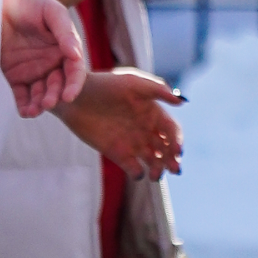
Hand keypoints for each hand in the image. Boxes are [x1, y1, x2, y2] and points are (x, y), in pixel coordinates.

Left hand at [0, 0, 85, 117]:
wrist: (0, 0)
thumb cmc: (31, 1)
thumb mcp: (52, 11)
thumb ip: (64, 32)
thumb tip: (75, 54)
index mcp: (65, 49)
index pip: (74, 71)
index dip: (74, 84)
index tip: (69, 95)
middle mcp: (52, 62)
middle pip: (58, 85)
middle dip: (55, 96)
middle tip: (48, 102)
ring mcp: (34, 70)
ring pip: (41, 93)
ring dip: (40, 104)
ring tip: (36, 110)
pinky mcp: (15, 76)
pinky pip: (22, 95)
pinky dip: (25, 105)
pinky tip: (26, 112)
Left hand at [54, 68, 183, 180]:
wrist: (76, 96)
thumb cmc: (106, 84)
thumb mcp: (133, 82)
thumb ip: (157, 90)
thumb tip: (182, 101)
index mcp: (154, 113)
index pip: (172, 131)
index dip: (177, 141)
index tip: (178, 150)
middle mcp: (146, 129)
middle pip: (166, 149)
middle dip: (172, 160)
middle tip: (175, 168)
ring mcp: (132, 142)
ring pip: (153, 160)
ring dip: (159, 169)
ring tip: (156, 175)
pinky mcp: (117, 153)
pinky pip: (133, 168)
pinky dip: (138, 173)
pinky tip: (139, 173)